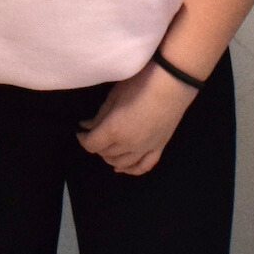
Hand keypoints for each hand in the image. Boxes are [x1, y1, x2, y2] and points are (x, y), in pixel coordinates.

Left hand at [77, 61, 199, 175]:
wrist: (173, 84)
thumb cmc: (141, 83)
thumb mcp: (115, 96)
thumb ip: (100, 115)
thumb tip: (86, 126)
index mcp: (114, 130)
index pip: (92, 144)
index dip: (83, 140)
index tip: (80, 132)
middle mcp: (128, 145)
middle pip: (106, 154)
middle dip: (97, 146)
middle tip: (94, 135)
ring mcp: (145, 149)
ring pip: (122, 163)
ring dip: (110, 158)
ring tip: (106, 149)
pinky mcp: (159, 148)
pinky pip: (143, 166)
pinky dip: (131, 170)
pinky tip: (123, 168)